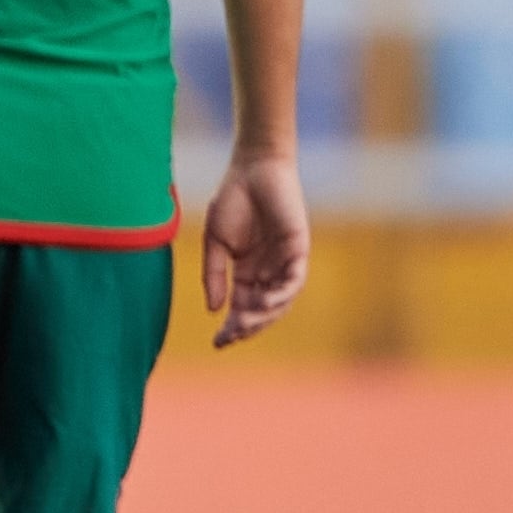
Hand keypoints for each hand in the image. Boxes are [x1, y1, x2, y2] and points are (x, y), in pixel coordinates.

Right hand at [202, 149, 309, 346]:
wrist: (252, 170)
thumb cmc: (232, 200)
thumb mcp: (215, 242)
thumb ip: (214, 275)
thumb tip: (214, 309)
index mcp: (247, 270)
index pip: (242, 306)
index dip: (231, 326)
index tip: (217, 342)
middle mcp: (268, 271)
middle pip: (261, 309)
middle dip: (247, 326)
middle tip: (231, 336)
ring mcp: (285, 262)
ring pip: (279, 300)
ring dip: (264, 315)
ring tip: (245, 323)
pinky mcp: (298, 250)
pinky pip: (294, 280)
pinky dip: (281, 294)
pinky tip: (264, 301)